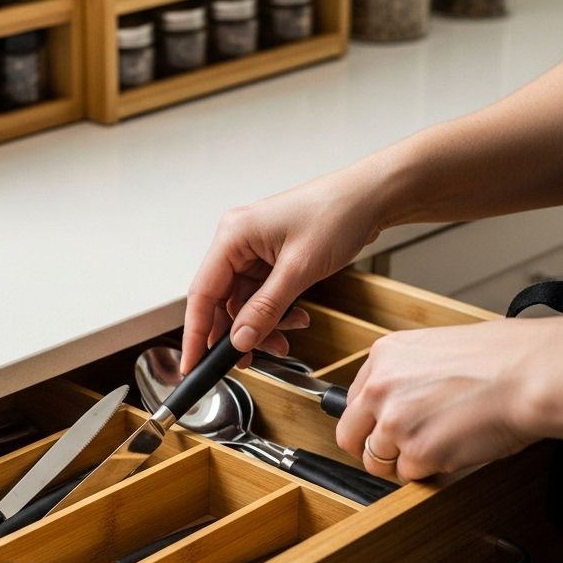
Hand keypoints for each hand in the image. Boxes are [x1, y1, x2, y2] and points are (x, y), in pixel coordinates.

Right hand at [181, 171, 383, 373]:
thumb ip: (266, 309)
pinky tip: (296, 319)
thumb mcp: (298, 269)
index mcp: (233, 236)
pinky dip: (276, 314)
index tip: (193, 364)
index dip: (195, 333)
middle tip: (249, 360)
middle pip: (222, 301)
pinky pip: (263, 296)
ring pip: (245, 303)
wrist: (370, 199)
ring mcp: (255, 251)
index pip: (202, 293)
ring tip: (285, 340)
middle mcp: (238, 242)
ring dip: (263, 326)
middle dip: (239, 333)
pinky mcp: (272, 258)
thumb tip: (240, 340)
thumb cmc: (336, 213)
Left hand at [335, 318, 555, 481]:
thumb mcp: (437, 349)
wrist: (531, 373)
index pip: (354, 401)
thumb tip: (400, 403)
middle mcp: (380, 387)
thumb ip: (408, 376)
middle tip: (396, 454)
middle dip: (371, 450)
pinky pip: (411, 475)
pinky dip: (431, 470)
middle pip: (350, 436)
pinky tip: (455, 450)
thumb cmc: (502, 359)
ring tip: (439, 447)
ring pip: (379, 461)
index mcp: (384, 355)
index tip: (384, 428)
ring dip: (405, 462)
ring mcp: (394, 421)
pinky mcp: (418, 452)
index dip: (371, 420)